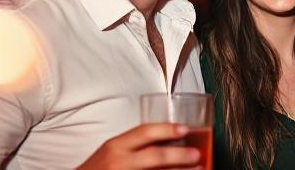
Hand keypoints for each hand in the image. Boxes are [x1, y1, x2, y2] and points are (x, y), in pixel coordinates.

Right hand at [78, 123, 200, 169]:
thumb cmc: (98, 169)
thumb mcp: (111, 152)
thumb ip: (134, 146)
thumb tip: (167, 140)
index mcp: (115, 146)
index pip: (144, 132)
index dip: (167, 129)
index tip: (185, 129)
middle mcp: (119, 161)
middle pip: (155, 156)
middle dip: (179, 156)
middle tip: (196, 155)